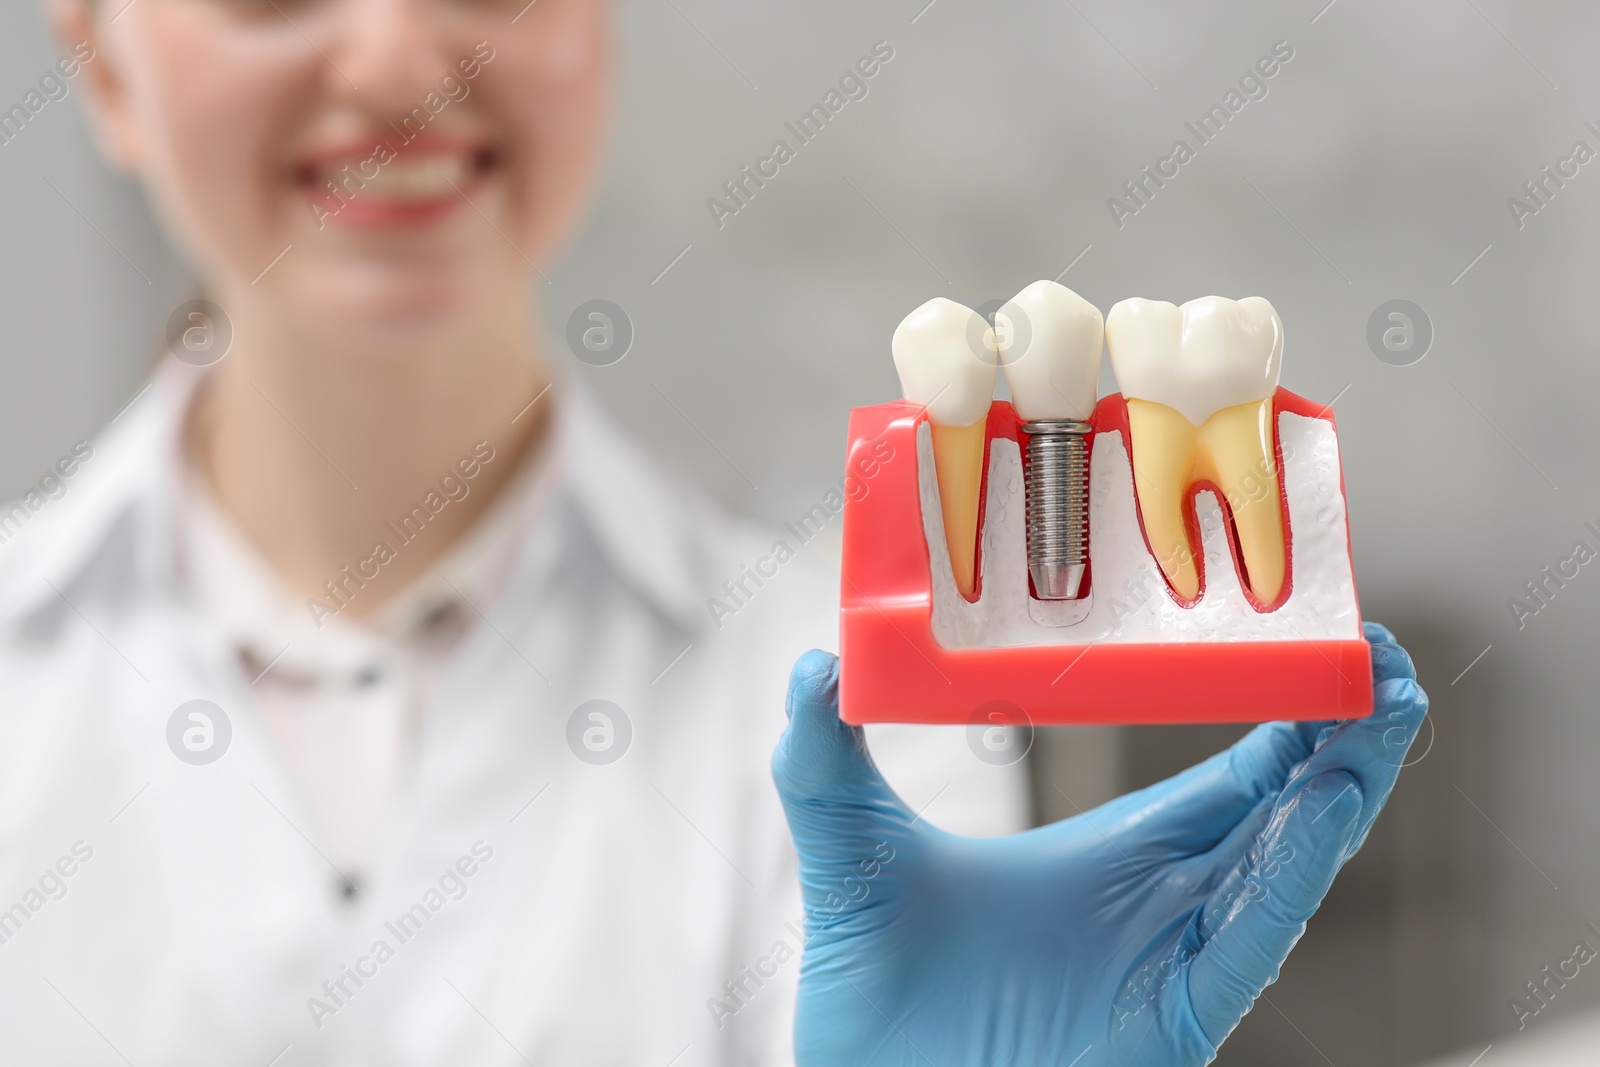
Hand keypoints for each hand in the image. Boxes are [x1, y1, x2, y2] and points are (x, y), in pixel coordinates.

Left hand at [771, 622, 1426, 1065]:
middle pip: (1283, 807)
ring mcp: (1174, 961)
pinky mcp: (1172, 1020)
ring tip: (1380, 706)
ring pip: (1286, 865)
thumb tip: (814, 667)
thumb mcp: (850, 848)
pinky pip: (1248, 939)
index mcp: (1114, 855)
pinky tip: (1318, 806)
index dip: (1281, 709)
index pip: (1226, 771)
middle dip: (1341, 734)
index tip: (1316, 638)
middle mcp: (1164, 903)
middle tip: (1384, 656)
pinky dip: (1289, 872)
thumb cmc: (875, 990)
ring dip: (1340, 786)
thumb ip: (824, 758)